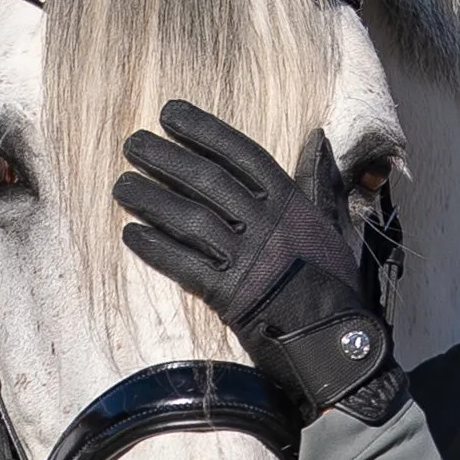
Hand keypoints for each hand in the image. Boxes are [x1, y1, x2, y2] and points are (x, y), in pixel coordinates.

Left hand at [114, 101, 405, 424]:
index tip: (169, 114)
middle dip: (165, 158)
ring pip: (188, 218)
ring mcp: (247, 260)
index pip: (241, 154)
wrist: (338, 345)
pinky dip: (154, 247)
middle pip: (207, 180)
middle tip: (132, 143)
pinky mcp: (228, 295)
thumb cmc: (335, 284)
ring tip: (121, 185)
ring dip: (150, 199)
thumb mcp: (334, 226)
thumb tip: (317, 137)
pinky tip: (130, 233)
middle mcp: (267, 226)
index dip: (203, 130)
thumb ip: (320, 182)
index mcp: (292, 204)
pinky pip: (183, 263)